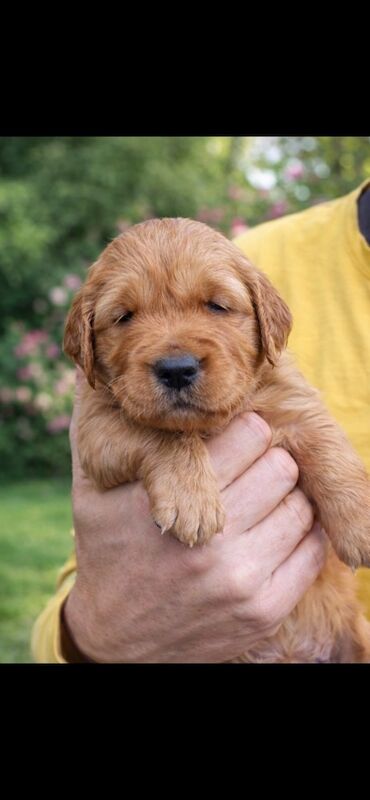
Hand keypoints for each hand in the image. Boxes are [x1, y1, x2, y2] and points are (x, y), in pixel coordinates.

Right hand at [63, 369, 326, 661]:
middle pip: (280, 467)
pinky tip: (272, 532)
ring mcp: (240, 580)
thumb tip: (91, 372)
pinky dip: (299, 535)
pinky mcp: (263, 612)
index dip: (242, 430)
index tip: (234, 438)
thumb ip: (104, 431)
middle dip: (267, 461)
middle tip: (250, 469)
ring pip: (300, 505)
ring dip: (283, 498)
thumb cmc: (107, 552)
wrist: (116, 640)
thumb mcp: (93, 491)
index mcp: (168, 500)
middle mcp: (210, 540)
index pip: (246, 434)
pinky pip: (311, 551)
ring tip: (259, 502)